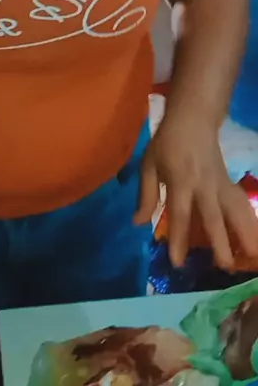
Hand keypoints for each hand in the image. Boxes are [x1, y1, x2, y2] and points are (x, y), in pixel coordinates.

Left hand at [135, 115, 257, 268]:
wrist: (194, 118)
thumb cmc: (168, 143)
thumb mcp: (149, 165)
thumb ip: (146, 196)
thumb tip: (139, 223)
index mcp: (180, 181)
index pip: (179, 214)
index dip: (179, 238)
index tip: (178, 262)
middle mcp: (204, 185)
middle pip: (214, 216)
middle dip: (220, 242)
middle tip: (224, 266)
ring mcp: (221, 183)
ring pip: (236, 210)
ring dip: (246, 232)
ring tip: (252, 256)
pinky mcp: (230, 182)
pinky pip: (241, 204)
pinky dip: (251, 220)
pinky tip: (255, 239)